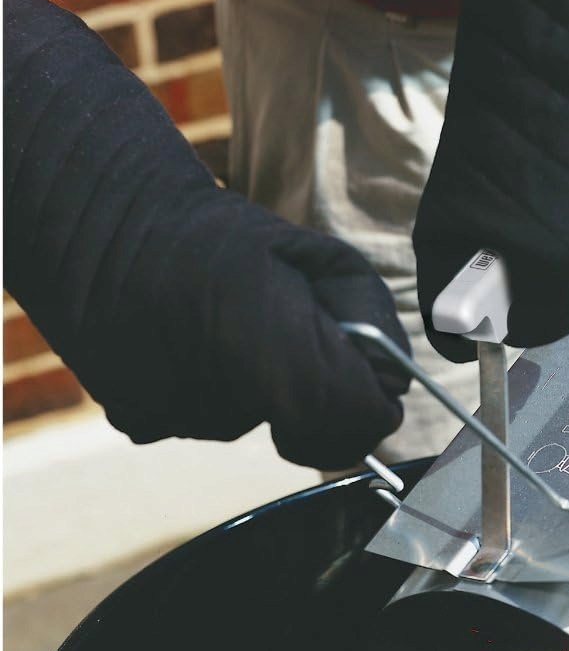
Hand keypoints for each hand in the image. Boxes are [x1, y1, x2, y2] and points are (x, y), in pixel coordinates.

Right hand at [4, 0, 408, 470]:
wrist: (97, 216)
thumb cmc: (220, 235)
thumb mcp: (318, 257)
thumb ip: (368, 321)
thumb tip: (388, 387)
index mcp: (271, 340)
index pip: (359, 421)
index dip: (371, 402)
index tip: (363, 376)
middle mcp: (221, 391)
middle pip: (311, 433)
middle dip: (317, 392)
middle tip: (281, 331)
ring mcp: (176, 415)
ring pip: (255, 425)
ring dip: (257, 389)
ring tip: (219, 326)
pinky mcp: (140, 423)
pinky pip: (207, 422)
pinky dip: (208, 392)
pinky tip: (183, 343)